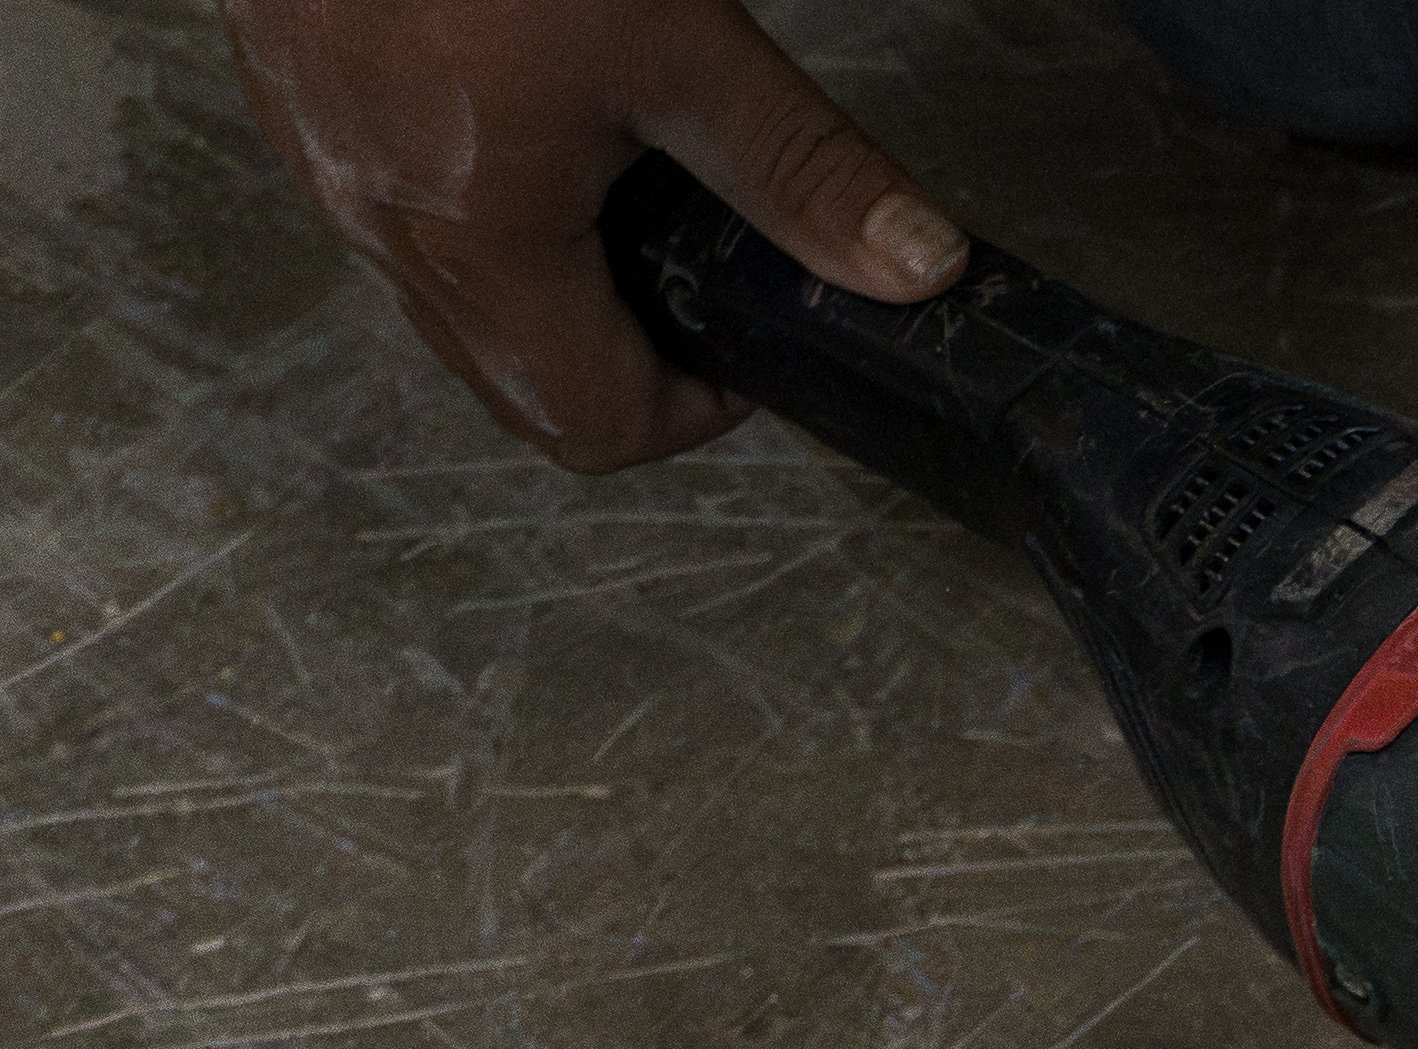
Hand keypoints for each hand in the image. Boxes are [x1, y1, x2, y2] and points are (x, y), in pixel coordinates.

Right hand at [223, 0, 963, 470]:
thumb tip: (914, 268)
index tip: (742, 339)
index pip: (592, 428)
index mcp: (474, 241)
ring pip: (450, 301)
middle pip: (518, 382)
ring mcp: (319, 164)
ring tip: (616, 177)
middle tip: (694, 264)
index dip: (693, 409)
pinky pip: (393, 208)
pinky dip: (474, 203)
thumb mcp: (681, 42)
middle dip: (623, 352)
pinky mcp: (293, 99)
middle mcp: (377, 226)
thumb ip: (801, 170)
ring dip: (549, 281)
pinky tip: (523, 114)